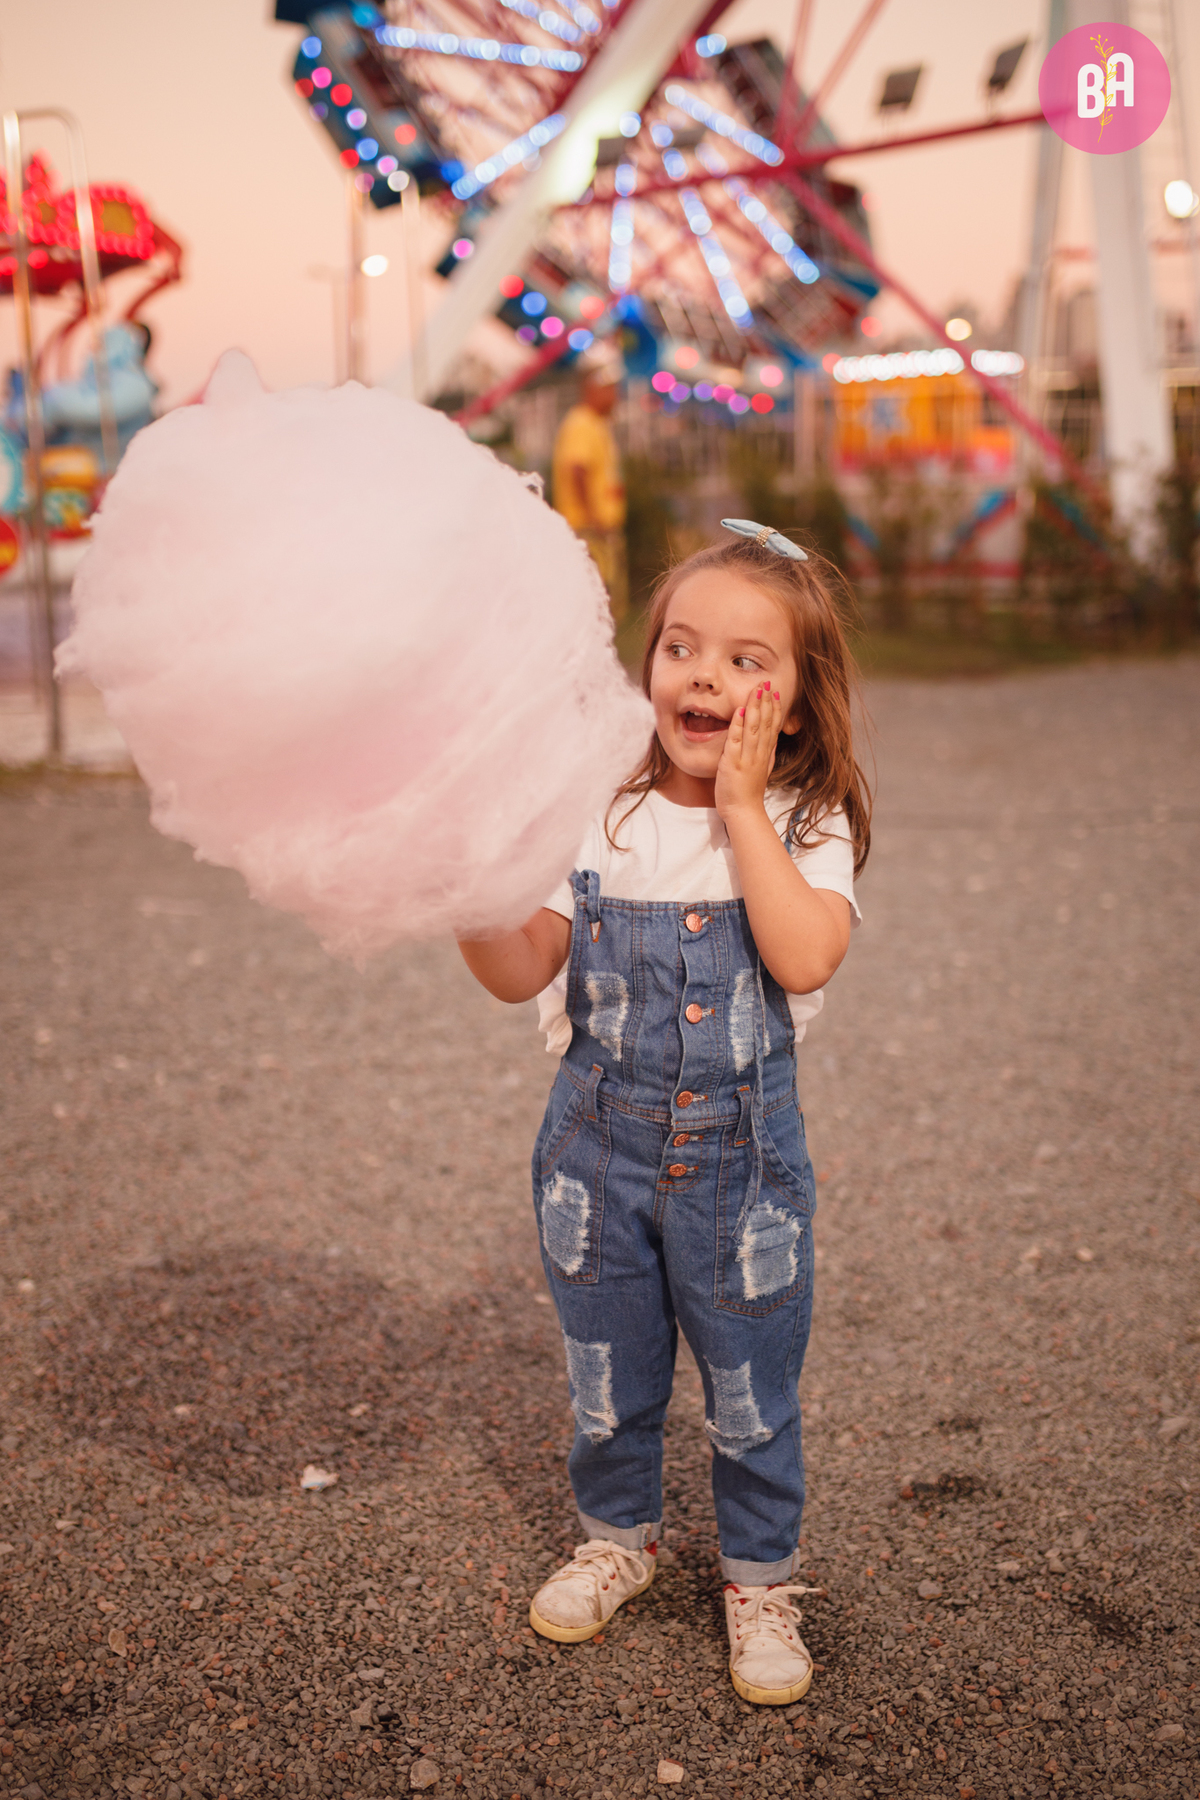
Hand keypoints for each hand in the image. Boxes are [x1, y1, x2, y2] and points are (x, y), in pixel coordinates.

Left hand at [714, 684, 782, 821]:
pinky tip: (739, 710)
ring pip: (753, 728)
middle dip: (766, 701)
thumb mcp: (763, 770)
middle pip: (765, 723)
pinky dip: (737, 725)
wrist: (744, 812)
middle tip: (766, 682)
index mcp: (765, 754)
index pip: (772, 726)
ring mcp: (747, 757)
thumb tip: (772, 739)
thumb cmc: (749, 793)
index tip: (775, 692)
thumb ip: (767, 753)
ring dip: (755, 707)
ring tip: (756, 690)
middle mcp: (759, 753)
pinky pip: (736, 741)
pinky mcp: (733, 763)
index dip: (775, 708)